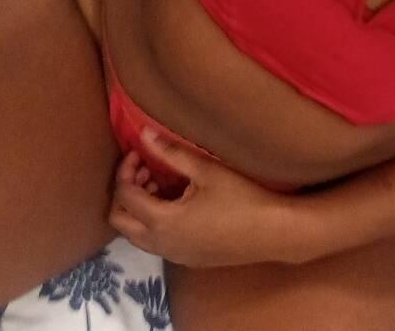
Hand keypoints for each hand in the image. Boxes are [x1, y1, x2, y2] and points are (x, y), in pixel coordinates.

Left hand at [109, 128, 305, 267]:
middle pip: (120, 221)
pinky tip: (178, 203)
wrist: (273, 232)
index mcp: (162, 221)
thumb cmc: (241, 197)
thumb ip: (171, 153)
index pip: (125, 195)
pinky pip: (155, 242)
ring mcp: (174, 255)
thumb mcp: (206, 170)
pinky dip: (153, 221)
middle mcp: (161, 244)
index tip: (140, 152)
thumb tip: (144, 134)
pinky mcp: (187, 259)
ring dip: (139, 208)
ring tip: (161, 183)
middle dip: (125, 192)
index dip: (126, 169)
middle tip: (146, 169)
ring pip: (136, 234)